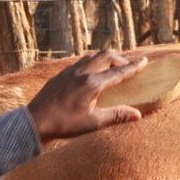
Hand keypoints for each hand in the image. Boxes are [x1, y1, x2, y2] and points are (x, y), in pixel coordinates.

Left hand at [26, 50, 148, 141]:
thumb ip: (116, 116)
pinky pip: (80, 62)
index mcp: (93, 83)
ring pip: (92, 56)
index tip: (145, 61)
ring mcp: (69, 72)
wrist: (35, 121)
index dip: (134, 67)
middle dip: (120, 59)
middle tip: (128, 67)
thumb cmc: (64, 124)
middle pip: (106, 56)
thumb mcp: (93, 123)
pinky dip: (91, 63)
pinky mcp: (60, 75)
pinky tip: (89, 73)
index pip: (119, 72)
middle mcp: (82, 72)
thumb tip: (137, 114)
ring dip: (105, 59)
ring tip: (111, 68)